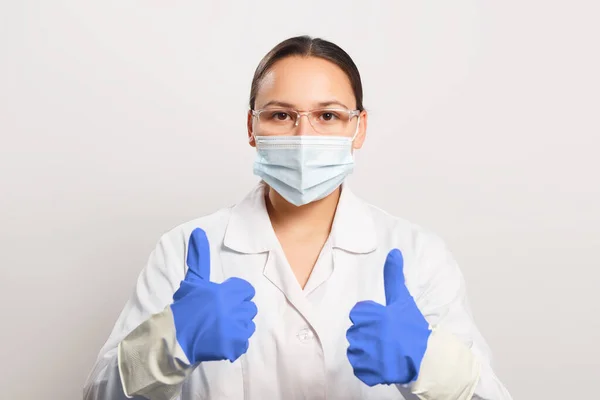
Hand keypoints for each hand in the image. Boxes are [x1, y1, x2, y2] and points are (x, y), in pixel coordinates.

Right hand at [170, 228, 257, 363]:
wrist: (175, 338)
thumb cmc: (185, 308)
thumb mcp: (193, 281)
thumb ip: (199, 258)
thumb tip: (199, 232)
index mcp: (225, 292)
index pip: (246, 291)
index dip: (237, 296)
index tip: (224, 302)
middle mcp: (232, 309)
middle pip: (249, 308)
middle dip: (237, 312)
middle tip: (220, 317)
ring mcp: (235, 328)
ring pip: (248, 326)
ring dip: (237, 328)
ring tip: (219, 329)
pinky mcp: (234, 346)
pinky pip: (244, 344)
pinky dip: (234, 345)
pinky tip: (220, 341)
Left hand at [346, 249, 430, 385]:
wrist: (425, 359)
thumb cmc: (413, 327)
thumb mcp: (402, 300)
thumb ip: (394, 277)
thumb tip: (393, 252)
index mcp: (367, 315)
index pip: (358, 314)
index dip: (371, 318)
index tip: (384, 323)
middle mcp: (361, 334)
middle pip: (356, 332)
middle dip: (368, 335)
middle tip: (387, 338)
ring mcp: (363, 354)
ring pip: (355, 349)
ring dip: (366, 351)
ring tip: (384, 351)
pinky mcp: (366, 371)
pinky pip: (359, 367)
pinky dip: (368, 367)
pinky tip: (382, 363)